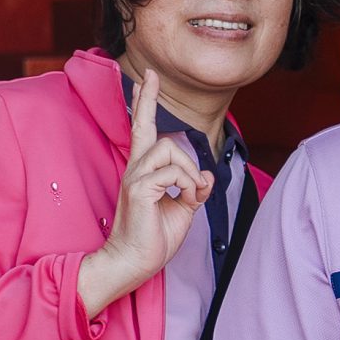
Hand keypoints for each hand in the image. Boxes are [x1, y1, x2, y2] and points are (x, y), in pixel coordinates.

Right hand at [79, 74, 212, 318]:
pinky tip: (185, 202)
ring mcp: (135, 177)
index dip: (145, 102)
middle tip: (171, 133)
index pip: (143, 129)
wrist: (133, 262)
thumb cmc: (154, 238)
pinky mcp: (138, 190)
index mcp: (144, 171)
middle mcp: (135, 168)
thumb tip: (207, 177)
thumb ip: (194, 189)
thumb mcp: (183, 210)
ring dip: (190, 174)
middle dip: (167, 127)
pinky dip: (187, 187)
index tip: (146, 77)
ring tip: (189, 197)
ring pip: (171, 149)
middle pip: (152, 129)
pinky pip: (173, 173)